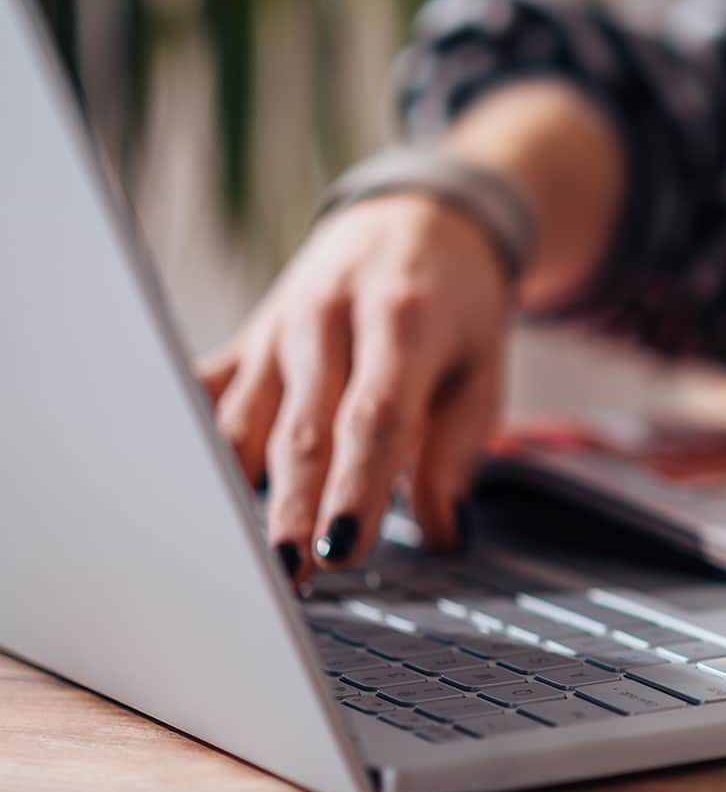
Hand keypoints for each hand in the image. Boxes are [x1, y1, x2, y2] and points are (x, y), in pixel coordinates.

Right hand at [195, 195, 510, 578]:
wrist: (417, 217)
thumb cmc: (455, 306)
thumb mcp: (481, 370)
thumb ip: (459, 452)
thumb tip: (447, 533)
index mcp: (402, 322)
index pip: (375, 418)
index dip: (356, 487)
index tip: (345, 548)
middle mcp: (329, 321)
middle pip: (303, 428)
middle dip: (291, 507)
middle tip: (288, 574)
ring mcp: (277, 329)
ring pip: (244, 420)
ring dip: (235, 492)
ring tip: (233, 558)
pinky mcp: (245, 338)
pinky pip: (207, 392)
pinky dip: (191, 439)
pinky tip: (178, 491)